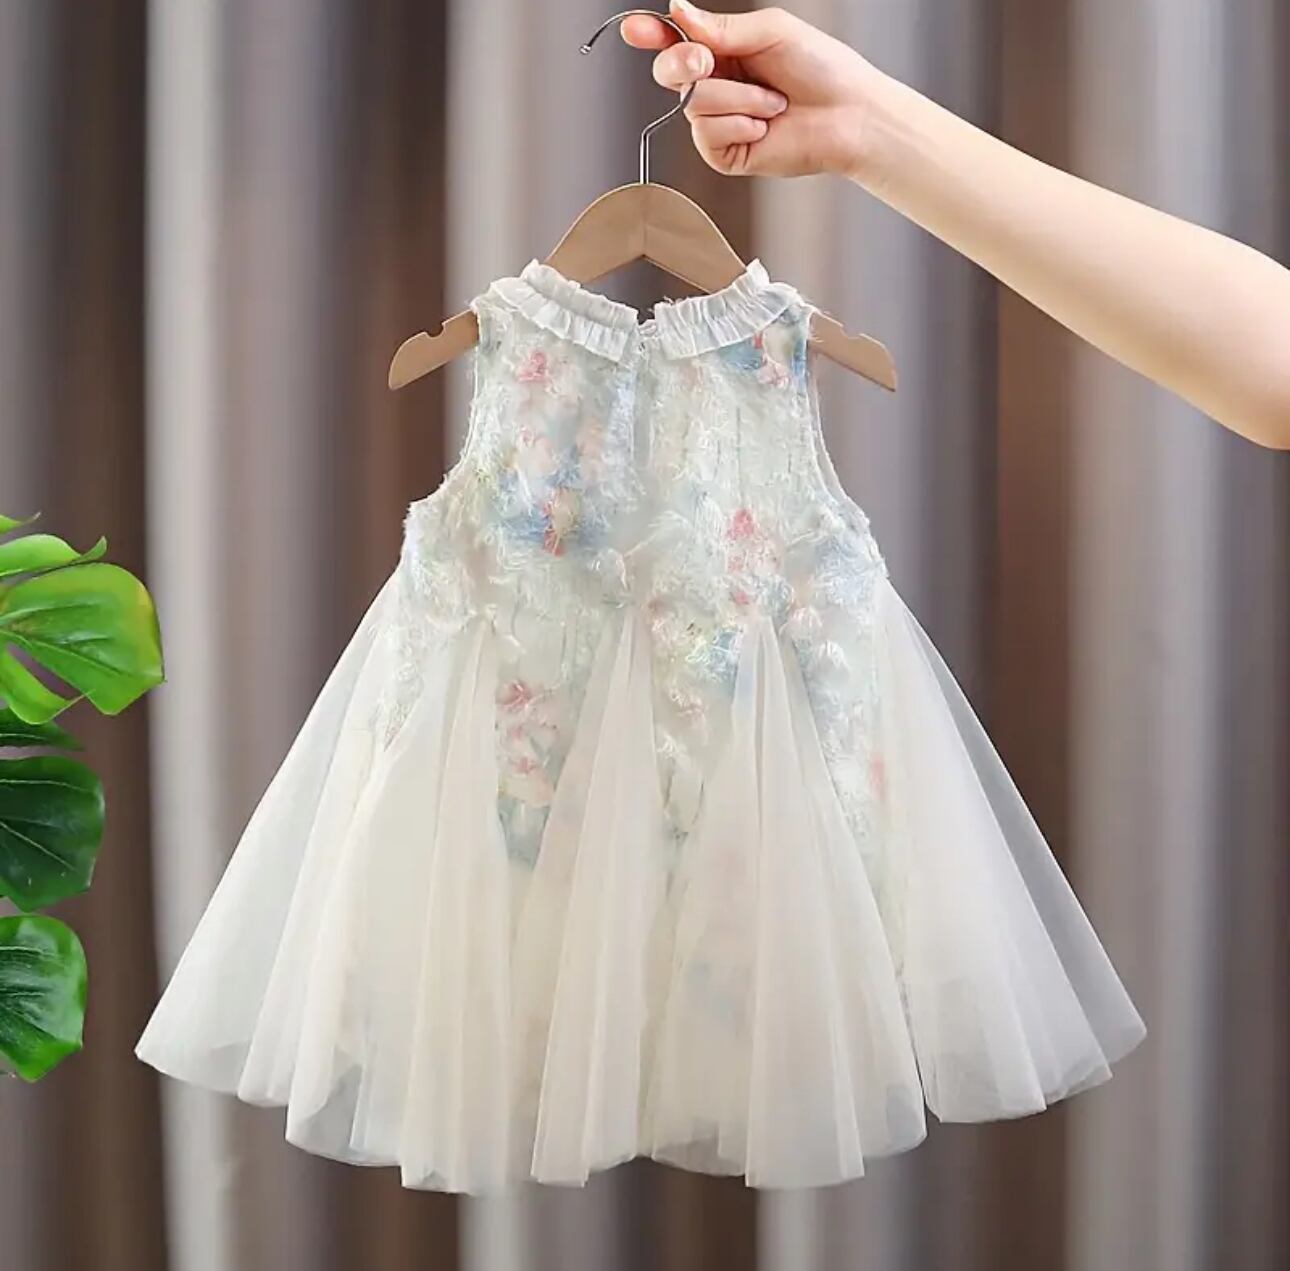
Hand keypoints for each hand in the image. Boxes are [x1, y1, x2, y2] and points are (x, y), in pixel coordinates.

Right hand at [620, 1, 882, 178]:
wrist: (848, 115)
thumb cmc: (820, 68)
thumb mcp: (769, 31)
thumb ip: (721, 27)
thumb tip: (678, 10)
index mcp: (723, 50)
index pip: (675, 40)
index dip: (651, 34)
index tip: (634, 30)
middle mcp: (715, 85)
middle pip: (669, 72)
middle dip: (684, 63)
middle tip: (708, 60)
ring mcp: (718, 121)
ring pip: (694, 104)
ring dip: (739, 98)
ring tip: (773, 102)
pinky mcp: (724, 154)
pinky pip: (708, 135)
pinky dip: (740, 125)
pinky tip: (764, 128)